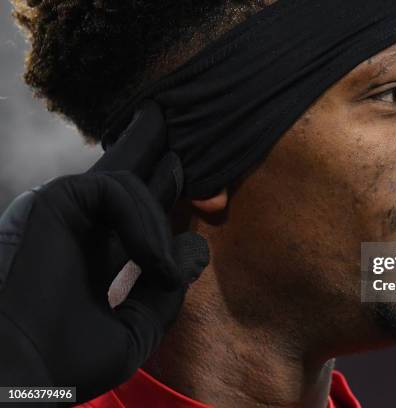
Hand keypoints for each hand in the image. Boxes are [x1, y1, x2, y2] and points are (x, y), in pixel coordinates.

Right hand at [0, 101, 208, 403]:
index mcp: (89, 255)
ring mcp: (62, 211)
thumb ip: (165, 288)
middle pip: (121, 171)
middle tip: (168, 117)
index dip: (161, 191)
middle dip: (149, 145)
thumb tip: (200, 247)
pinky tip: (150, 257)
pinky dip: (142, 221)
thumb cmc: (68, 363)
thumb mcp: (136, 327)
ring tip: (162, 268)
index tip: (187, 178)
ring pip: (128, 180)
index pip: (132, 212)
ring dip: (159, 223)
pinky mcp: (53, 200)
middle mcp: (75, 226)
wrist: (20, 377)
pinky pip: (115, 188)